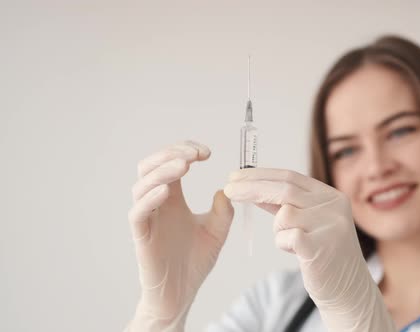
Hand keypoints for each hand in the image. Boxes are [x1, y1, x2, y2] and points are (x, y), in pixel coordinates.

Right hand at [126, 140, 233, 330]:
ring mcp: (148, 219)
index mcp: (173, 199)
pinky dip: (150, 198)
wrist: (182, 293)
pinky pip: (138, 213)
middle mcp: (157, 204)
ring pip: (142, 185)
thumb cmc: (194, 261)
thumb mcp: (217, 232)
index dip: (184, 150)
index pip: (170, 162)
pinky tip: (167, 190)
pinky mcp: (142, 237)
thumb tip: (226, 190)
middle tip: (194, 153)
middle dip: (171, 153)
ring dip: (162, 171)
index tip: (206, 152)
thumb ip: (223, 212)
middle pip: (151, 166)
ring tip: (184, 165)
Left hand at [224, 168, 394, 331]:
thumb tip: (252, 186)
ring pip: (284, 216)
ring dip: (278, 229)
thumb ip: (285, 204)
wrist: (348, 289)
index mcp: (330, 196)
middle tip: (228, 189)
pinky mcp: (321, 247)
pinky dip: (283, 243)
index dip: (260, 175)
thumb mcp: (308, 221)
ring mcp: (330, 226)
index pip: (290, 177)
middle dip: (252, 188)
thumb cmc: (323, 253)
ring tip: (292, 242)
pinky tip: (295, 251)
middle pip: (284, 189)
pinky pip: (286, 237)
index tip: (236, 176)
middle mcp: (333, 206)